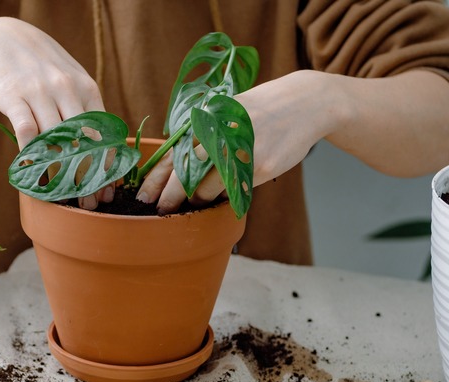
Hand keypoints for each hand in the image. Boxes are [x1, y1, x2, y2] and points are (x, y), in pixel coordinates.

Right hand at [0, 18, 111, 208]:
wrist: (4, 40)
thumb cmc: (43, 68)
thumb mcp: (72, 82)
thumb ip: (86, 112)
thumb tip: (103, 149)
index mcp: (87, 89)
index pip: (103, 133)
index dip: (107, 165)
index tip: (108, 190)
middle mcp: (67, 90)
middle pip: (83, 142)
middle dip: (88, 176)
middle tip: (89, 202)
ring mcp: (40, 93)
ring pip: (56, 141)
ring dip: (60, 172)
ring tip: (64, 196)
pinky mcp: (15, 98)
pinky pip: (27, 133)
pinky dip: (32, 156)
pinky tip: (34, 173)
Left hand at [137, 70, 329, 214]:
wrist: (304, 103)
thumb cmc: (259, 110)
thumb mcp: (226, 112)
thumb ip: (203, 134)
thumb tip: (174, 163)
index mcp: (209, 120)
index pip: (174, 153)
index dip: (156, 178)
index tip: (143, 195)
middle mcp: (222, 135)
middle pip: (186, 174)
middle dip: (170, 197)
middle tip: (159, 211)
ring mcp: (242, 153)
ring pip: (208, 188)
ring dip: (198, 201)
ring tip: (193, 204)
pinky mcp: (261, 167)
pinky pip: (234, 191)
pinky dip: (224, 197)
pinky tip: (219, 199)